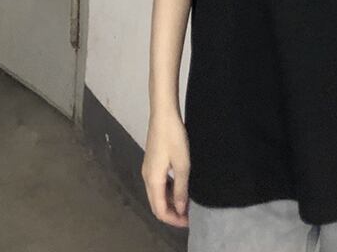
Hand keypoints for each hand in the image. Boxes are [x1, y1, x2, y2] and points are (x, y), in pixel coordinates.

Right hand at [142, 111, 190, 226]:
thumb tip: (181, 209)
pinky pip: (158, 184)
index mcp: (153, 181)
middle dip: (171, 214)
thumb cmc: (174, 138)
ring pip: (157, 195)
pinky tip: (180, 188)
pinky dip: (168, 191)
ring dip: (170, 202)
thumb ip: (181, 188)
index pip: (159, 210)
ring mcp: (148, 170)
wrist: (163, 114)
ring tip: (187, 204)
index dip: (173, 219)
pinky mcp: (152, 162)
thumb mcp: (182, 164)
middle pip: (156, 205)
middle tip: (188, 216)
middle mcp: (147, 178)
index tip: (189, 222)